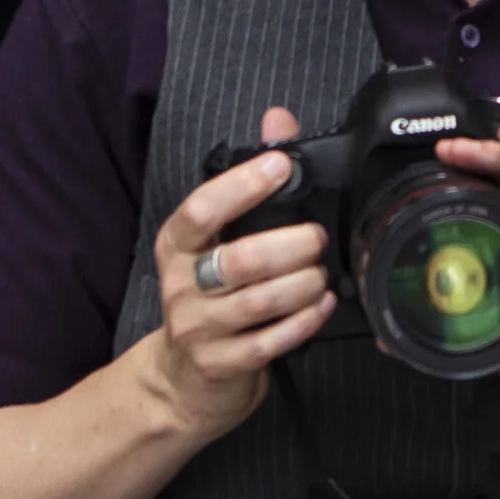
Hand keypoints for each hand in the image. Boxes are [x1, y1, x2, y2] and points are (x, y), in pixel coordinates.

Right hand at [148, 106, 330, 442]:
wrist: (183, 378)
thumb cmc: (209, 295)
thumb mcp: (217, 238)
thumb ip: (248, 180)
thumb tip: (278, 119)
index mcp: (178, 244)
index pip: (201, 209)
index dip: (242, 185)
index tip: (280, 165)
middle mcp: (181, 284)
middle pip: (240, 259)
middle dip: (291, 245)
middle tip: (316, 237)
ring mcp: (198, 328)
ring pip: (260, 301)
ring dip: (303, 283)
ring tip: (321, 273)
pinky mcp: (221, 364)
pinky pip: (270, 342)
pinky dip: (304, 320)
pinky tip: (321, 305)